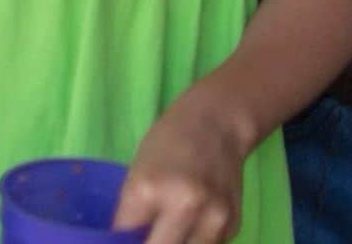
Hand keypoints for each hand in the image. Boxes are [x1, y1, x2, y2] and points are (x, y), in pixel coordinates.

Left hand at [114, 81, 244, 242]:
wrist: (219, 120)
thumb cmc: (170, 141)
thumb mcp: (138, 174)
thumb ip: (132, 217)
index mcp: (148, 190)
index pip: (123, 241)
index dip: (119, 241)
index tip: (124, 235)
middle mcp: (184, 206)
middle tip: (150, 233)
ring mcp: (212, 218)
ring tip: (172, 229)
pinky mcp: (232, 225)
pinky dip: (197, 242)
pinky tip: (195, 222)